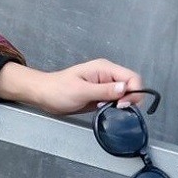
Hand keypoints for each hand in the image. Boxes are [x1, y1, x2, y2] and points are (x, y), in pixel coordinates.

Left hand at [0, 58, 143, 115]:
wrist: (44, 95)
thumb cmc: (58, 90)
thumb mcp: (81, 91)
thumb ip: (104, 90)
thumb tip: (125, 88)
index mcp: (104, 68)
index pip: (132, 77)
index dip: (134, 92)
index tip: (123, 104)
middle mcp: (107, 75)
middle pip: (132, 86)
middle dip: (129, 99)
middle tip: (115, 108)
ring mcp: (105, 85)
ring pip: (126, 94)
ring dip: (122, 104)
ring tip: (106, 107)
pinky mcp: (101, 94)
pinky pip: (117, 100)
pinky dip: (115, 107)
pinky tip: (105, 109)